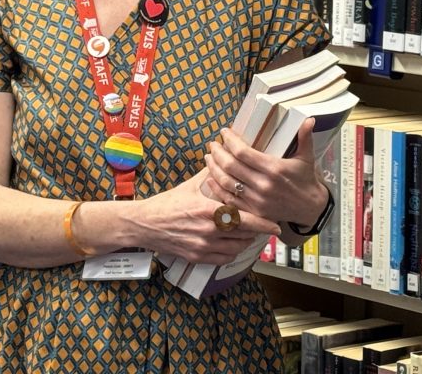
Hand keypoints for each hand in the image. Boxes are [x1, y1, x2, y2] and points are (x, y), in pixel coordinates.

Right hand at [132, 169, 280, 264]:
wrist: (145, 224)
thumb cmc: (167, 203)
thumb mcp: (191, 187)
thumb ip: (212, 178)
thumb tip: (227, 162)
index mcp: (208, 210)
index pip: (244, 219)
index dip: (263, 224)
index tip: (276, 225)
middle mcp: (208, 231)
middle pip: (244, 235)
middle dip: (256, 232)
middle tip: (264, 226)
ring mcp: (203, 247)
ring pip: (236, 248)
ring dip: (245, 242)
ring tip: (249, 233)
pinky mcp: (197, 257)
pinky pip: (224, 259)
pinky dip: (232, 252)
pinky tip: (233, 244)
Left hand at [203, 118, 328, 228]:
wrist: (310, 208)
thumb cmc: (305, 179)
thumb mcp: (307, 157)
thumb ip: (305, 136)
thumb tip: (309, 118)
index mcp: (274, 168)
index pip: (243, 152)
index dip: (229, 140)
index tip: (224, 132)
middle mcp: (263, 185)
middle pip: (230, 166)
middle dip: (218, 152)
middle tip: (213, 144)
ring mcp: (256, 200)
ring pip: (226, 182)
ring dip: (213, 168)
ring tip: (209, 157)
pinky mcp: (253, 212)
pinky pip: (229, 199)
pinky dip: (216, 188)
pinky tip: (210, 178)